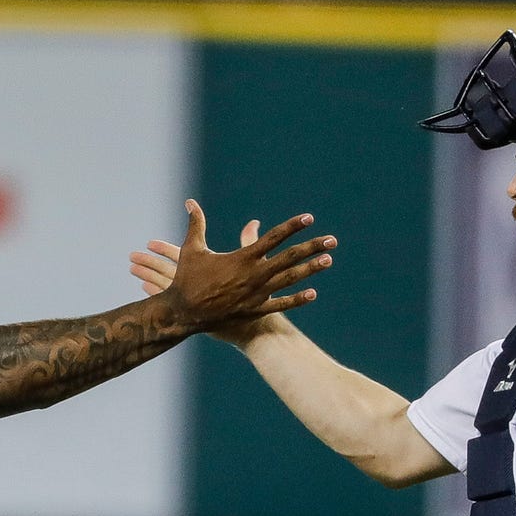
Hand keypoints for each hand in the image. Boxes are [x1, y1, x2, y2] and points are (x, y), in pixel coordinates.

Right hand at [148, 202, 332, 336]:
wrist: (183, 313)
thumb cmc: (186, 279)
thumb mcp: (191, 249)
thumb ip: (196, 224)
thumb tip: (189, 202)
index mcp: (242, 257)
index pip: (274, 237)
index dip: (293, 227)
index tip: (308, 218)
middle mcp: (254, 274)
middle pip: (290, 257)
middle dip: (312, 247)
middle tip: (332, 240)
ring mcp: (256, 294)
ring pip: (289, 279)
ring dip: (310, 269)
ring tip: (329, 260)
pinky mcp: (253, 311)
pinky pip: (280, 305)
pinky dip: (297, 300)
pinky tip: (313, 293)